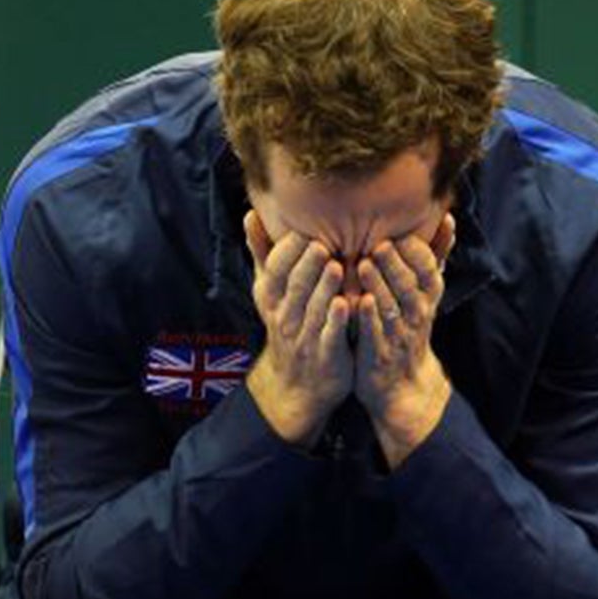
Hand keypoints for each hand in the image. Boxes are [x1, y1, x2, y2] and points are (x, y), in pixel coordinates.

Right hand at [242, 211, 352, 444]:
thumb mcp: (270, 292)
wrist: (297, 385)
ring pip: (313, 309)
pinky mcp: (327, 355)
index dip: (288, 250)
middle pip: (294, 286)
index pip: (275, 269)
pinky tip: (347, 304)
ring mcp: (305, 337)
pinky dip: (337, 320)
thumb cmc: (288, 324)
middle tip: (321, 245)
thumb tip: (250, 213)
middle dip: (306, 265)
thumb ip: (262, 253)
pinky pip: (330, 336)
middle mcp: (285, 316)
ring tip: (337, 267)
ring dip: (324, 288)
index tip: (304, 229)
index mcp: (271, 297)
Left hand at [355, 215, 454, 466]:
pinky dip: (368, 317)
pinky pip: (374, 333)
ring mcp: (397, 334)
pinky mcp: (378, 353)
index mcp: (427, 296)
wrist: (403, 385)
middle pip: (410, 286)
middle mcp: (416, 313)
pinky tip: (359, 301)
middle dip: (396, 265)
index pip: (429, 270)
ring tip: (363, 265)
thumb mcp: (427, 294)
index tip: (400, 234)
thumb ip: (435, 256)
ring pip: (391, 307)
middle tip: (379, 245)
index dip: (417, 252)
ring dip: (379, 285)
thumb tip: (448, 218)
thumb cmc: (410, 326)